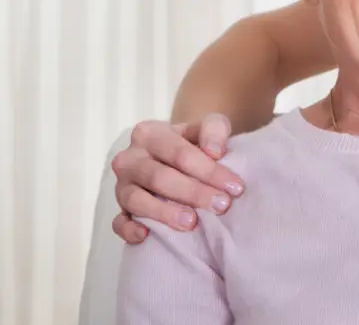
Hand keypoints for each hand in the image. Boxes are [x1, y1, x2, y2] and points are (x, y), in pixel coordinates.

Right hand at [110, 114, 244, 243]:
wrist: (175, 158)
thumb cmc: (193, 143)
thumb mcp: (206, 128)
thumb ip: (214, 129)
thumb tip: (214, 152)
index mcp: (149, 133)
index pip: (180, 153)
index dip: (209, 170)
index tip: (235, 187)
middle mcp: (130, 158)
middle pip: (160, 177)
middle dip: (193, 192)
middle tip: (221, 206)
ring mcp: (122, 185)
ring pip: (137, 200)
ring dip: (164, 213)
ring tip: (192, 222)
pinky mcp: (118, 210)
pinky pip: (118, 222)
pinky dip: (129, 229)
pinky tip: (146, 235)